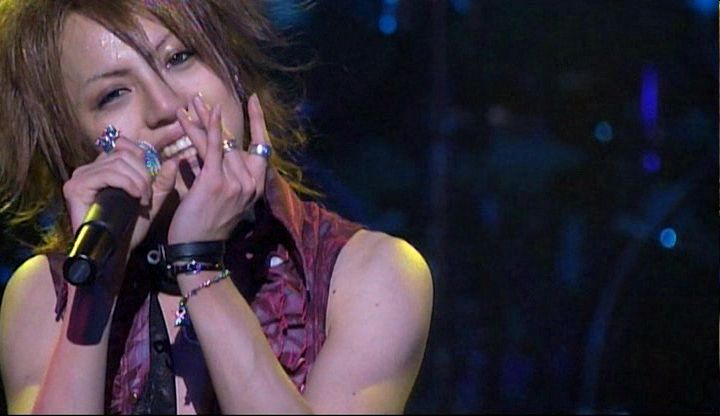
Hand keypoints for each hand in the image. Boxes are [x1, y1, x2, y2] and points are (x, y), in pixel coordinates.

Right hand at [63, 136, 178, 252]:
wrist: (118, 251)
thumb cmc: (131, 228)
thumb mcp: (152, 200)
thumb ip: (163, 182)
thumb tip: (173, 161)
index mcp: (104, 167)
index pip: (125, 146)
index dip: (144, 158)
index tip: (151, 182)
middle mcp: (89, 169)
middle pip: (124, 154)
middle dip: (144, 173)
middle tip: (148, 195)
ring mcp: (80, 177)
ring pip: (118, 162)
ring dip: (138, 181)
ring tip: (143, 199)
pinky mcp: (75, 187)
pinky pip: (108, 174)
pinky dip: (127, 183)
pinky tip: (135, 197)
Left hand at [168, 93, 269, 243]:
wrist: (198, 248)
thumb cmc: (206, 225)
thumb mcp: (222, 197)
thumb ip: (219, 173)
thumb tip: (204, 151)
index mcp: (255, 186)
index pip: (263, 147)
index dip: (259, 122)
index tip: (254, 101)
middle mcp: (250, 183)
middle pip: (233, 141)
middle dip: (214, 118)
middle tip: (199, 98)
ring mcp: (235, 182)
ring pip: (219, 143)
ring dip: (202, 120)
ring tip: (190, 102)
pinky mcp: (216, 182)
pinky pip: (212, 149)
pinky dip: (207, 128)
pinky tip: (201, 111)